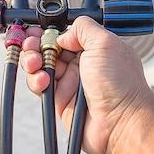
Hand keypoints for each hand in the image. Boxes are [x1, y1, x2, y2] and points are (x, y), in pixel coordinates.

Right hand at [20, 16, 153, 153]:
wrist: (121, 124)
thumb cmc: (122, 87)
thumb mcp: (106, 44)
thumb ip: (83, 29)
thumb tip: (63, 34)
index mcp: (94, 47)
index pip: (64, 34)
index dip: (48, 31)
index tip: (37, 31)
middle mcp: (81, 63)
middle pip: (48, 48)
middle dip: (35, 44)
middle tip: (31, 45)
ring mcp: (70, 81)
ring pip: (41, 66)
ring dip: (32, 61)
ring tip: (34, 64)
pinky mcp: (60, 100)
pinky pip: (40, 86)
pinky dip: (35, 81)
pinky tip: (42, 80)